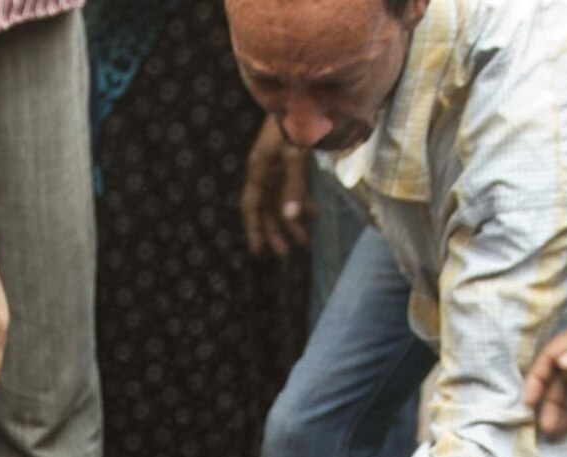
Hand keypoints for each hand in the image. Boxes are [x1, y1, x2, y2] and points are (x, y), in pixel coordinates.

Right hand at [241, 115, 312, 256]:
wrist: (304, 91)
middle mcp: (266, 169)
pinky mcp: (292, 159)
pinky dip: (303, 203)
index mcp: (260, 168)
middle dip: (277, 232)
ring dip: (293, 221)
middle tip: (287, 255)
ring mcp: (279, 165)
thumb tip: (292, 218)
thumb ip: (295, 186)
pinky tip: (315, 216)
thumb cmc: (296, 120)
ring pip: (282, 200)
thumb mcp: (296, 154)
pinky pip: (294, 188)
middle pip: (267, 208)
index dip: (254, 230)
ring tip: (306, 241)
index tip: (259, 253)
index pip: (252, 207)